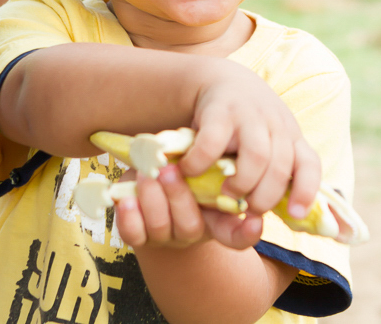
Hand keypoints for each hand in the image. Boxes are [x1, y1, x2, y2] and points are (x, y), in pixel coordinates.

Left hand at [114, 165, 264, 249]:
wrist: (152, 174)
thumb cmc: (187, 162)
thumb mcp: (206, 159)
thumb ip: (215, 158)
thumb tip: (218, 144)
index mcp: (215, 217)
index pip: (238, 235)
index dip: (247, 233)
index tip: (253, 220)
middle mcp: (194, 230)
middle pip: (192, 227)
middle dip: (178, 197)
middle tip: (169, 169)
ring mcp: (165, 235)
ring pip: (160, 228)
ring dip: (151, 197)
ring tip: (146, 171)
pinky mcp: (138, 235)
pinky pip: (133, 234)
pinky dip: (129, 216)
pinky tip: (126, 197)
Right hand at [179, 61, 321, 220]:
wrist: (219, 82)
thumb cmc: (239, 134)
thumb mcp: (260, 154)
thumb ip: (263, 189)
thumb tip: (256, 228)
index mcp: (292, 139)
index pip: (310, 164)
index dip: (307, 190)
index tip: (297, 214)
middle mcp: (276, 125)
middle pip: (281, 168)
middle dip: (265, 197)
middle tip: (246, 209)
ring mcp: (250, 115)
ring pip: (257, 156)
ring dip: (243, 183)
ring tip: (226, 194)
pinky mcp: (220, 110)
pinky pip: (213, 142)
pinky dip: (202, 163)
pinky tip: (192, 171)